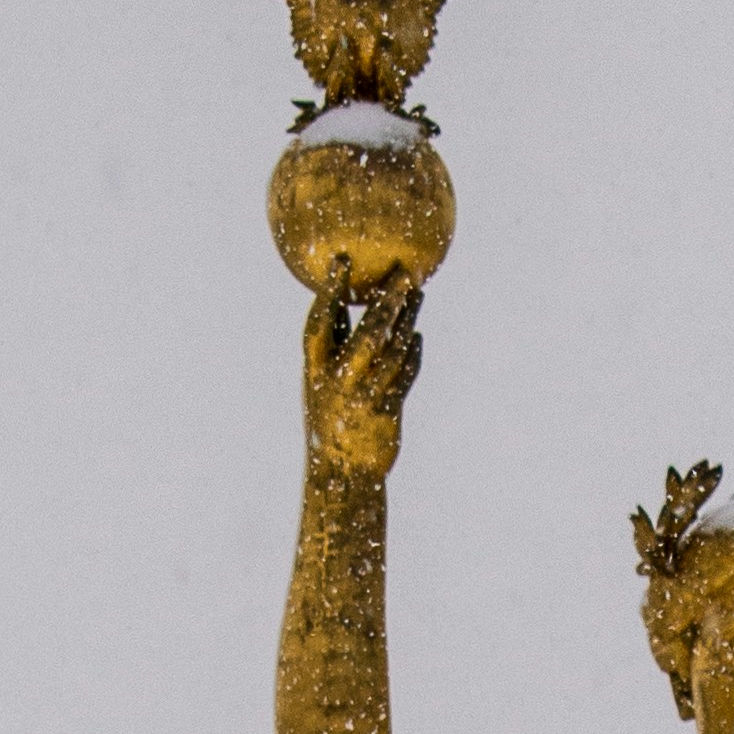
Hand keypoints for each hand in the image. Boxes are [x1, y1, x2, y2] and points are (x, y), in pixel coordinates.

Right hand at [305, 275, 422, 482]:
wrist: (341, 472)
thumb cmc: (330, 418)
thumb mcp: (320, 380)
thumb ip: (331, 344)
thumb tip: (337, 298)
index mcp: (316, 370)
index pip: (322, 322)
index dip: (331, 291)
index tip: (342, 261)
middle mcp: (340, 381)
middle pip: (368, 333)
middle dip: (387, 301)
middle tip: (403, 274)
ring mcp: (366, 397)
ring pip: (393, 351)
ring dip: (407, 320)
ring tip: (417, 294)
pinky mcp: (387, 411)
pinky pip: (404, 376)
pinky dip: (412, 353)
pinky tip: (415, 335)